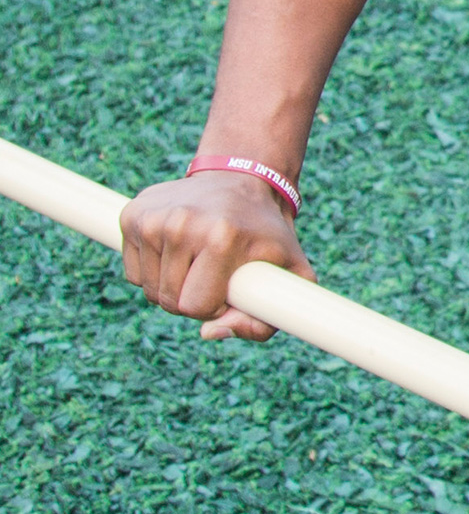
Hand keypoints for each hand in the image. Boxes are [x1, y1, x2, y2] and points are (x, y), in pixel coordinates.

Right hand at [119, 172, 314, 341]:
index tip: (230, 287)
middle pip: (168, 301)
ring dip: (172, 286)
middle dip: (192, 299)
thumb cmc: (267, 234)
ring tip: (198, 259)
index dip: (216, 307)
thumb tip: (208, 334)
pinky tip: (178, 249)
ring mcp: (152, 217)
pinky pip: (133, 273)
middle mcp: (182, 224)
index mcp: (221, 238)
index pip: (197, 307)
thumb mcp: (291, 274)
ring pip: (148, 289)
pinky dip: (154, 271)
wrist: (243, 180)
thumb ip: (264, 320)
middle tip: (215, 273)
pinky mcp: (132, 215)